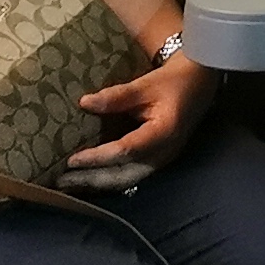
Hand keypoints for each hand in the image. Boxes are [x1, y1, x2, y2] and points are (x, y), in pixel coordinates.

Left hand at [72, 49, 216, 173]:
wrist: (201, 82)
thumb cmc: (175, 80)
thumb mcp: (146, 84)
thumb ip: (117, 96)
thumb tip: (84, 103)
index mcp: (163, 134)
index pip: (125, 151)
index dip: (97, 157)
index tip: (71, 160)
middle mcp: (164, 153)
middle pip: (124, 176)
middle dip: (92, 180)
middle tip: (63, 181)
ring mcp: (162, 160)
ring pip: (127, 180)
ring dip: (99, 183)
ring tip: (72, 184)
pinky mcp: (158, 159)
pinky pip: (131, 175)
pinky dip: (110, 177)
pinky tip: (91, 177)